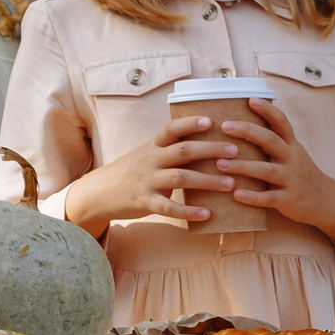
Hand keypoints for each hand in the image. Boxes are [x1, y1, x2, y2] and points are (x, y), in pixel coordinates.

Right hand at [60, 115, 238, 233]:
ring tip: (231, 184)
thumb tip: (207, 140)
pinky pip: (169, 207)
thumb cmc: (133, 171)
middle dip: (210, 150)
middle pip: (183, 151)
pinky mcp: (145, 202)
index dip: (190, 124)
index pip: (171, 129)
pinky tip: (208, 214)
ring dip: (208, 180)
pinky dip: (189, 211)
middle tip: (235, 151)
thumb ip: (171, 148)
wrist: (100, 192)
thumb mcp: (149, 154)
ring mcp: (147, 181)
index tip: (211, 120)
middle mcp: (151, 160)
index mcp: (153, 146)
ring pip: (180, 178)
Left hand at [218, 98, 334, 253]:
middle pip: (271, 141)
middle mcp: (292, 159)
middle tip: (225, 126)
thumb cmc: (299, 173)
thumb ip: (273, 140)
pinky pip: (269, 198)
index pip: (281, 122)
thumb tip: (244, 120)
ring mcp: (291, 179)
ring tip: (219, 164)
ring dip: (243, 167)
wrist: (325, 200)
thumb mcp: (292, 153)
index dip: (268, 110)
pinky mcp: (289, 200)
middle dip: (248, 131)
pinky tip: (236, 194)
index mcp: (291, 145)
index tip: (250, 99)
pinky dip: (253, 196)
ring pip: (267, 171)